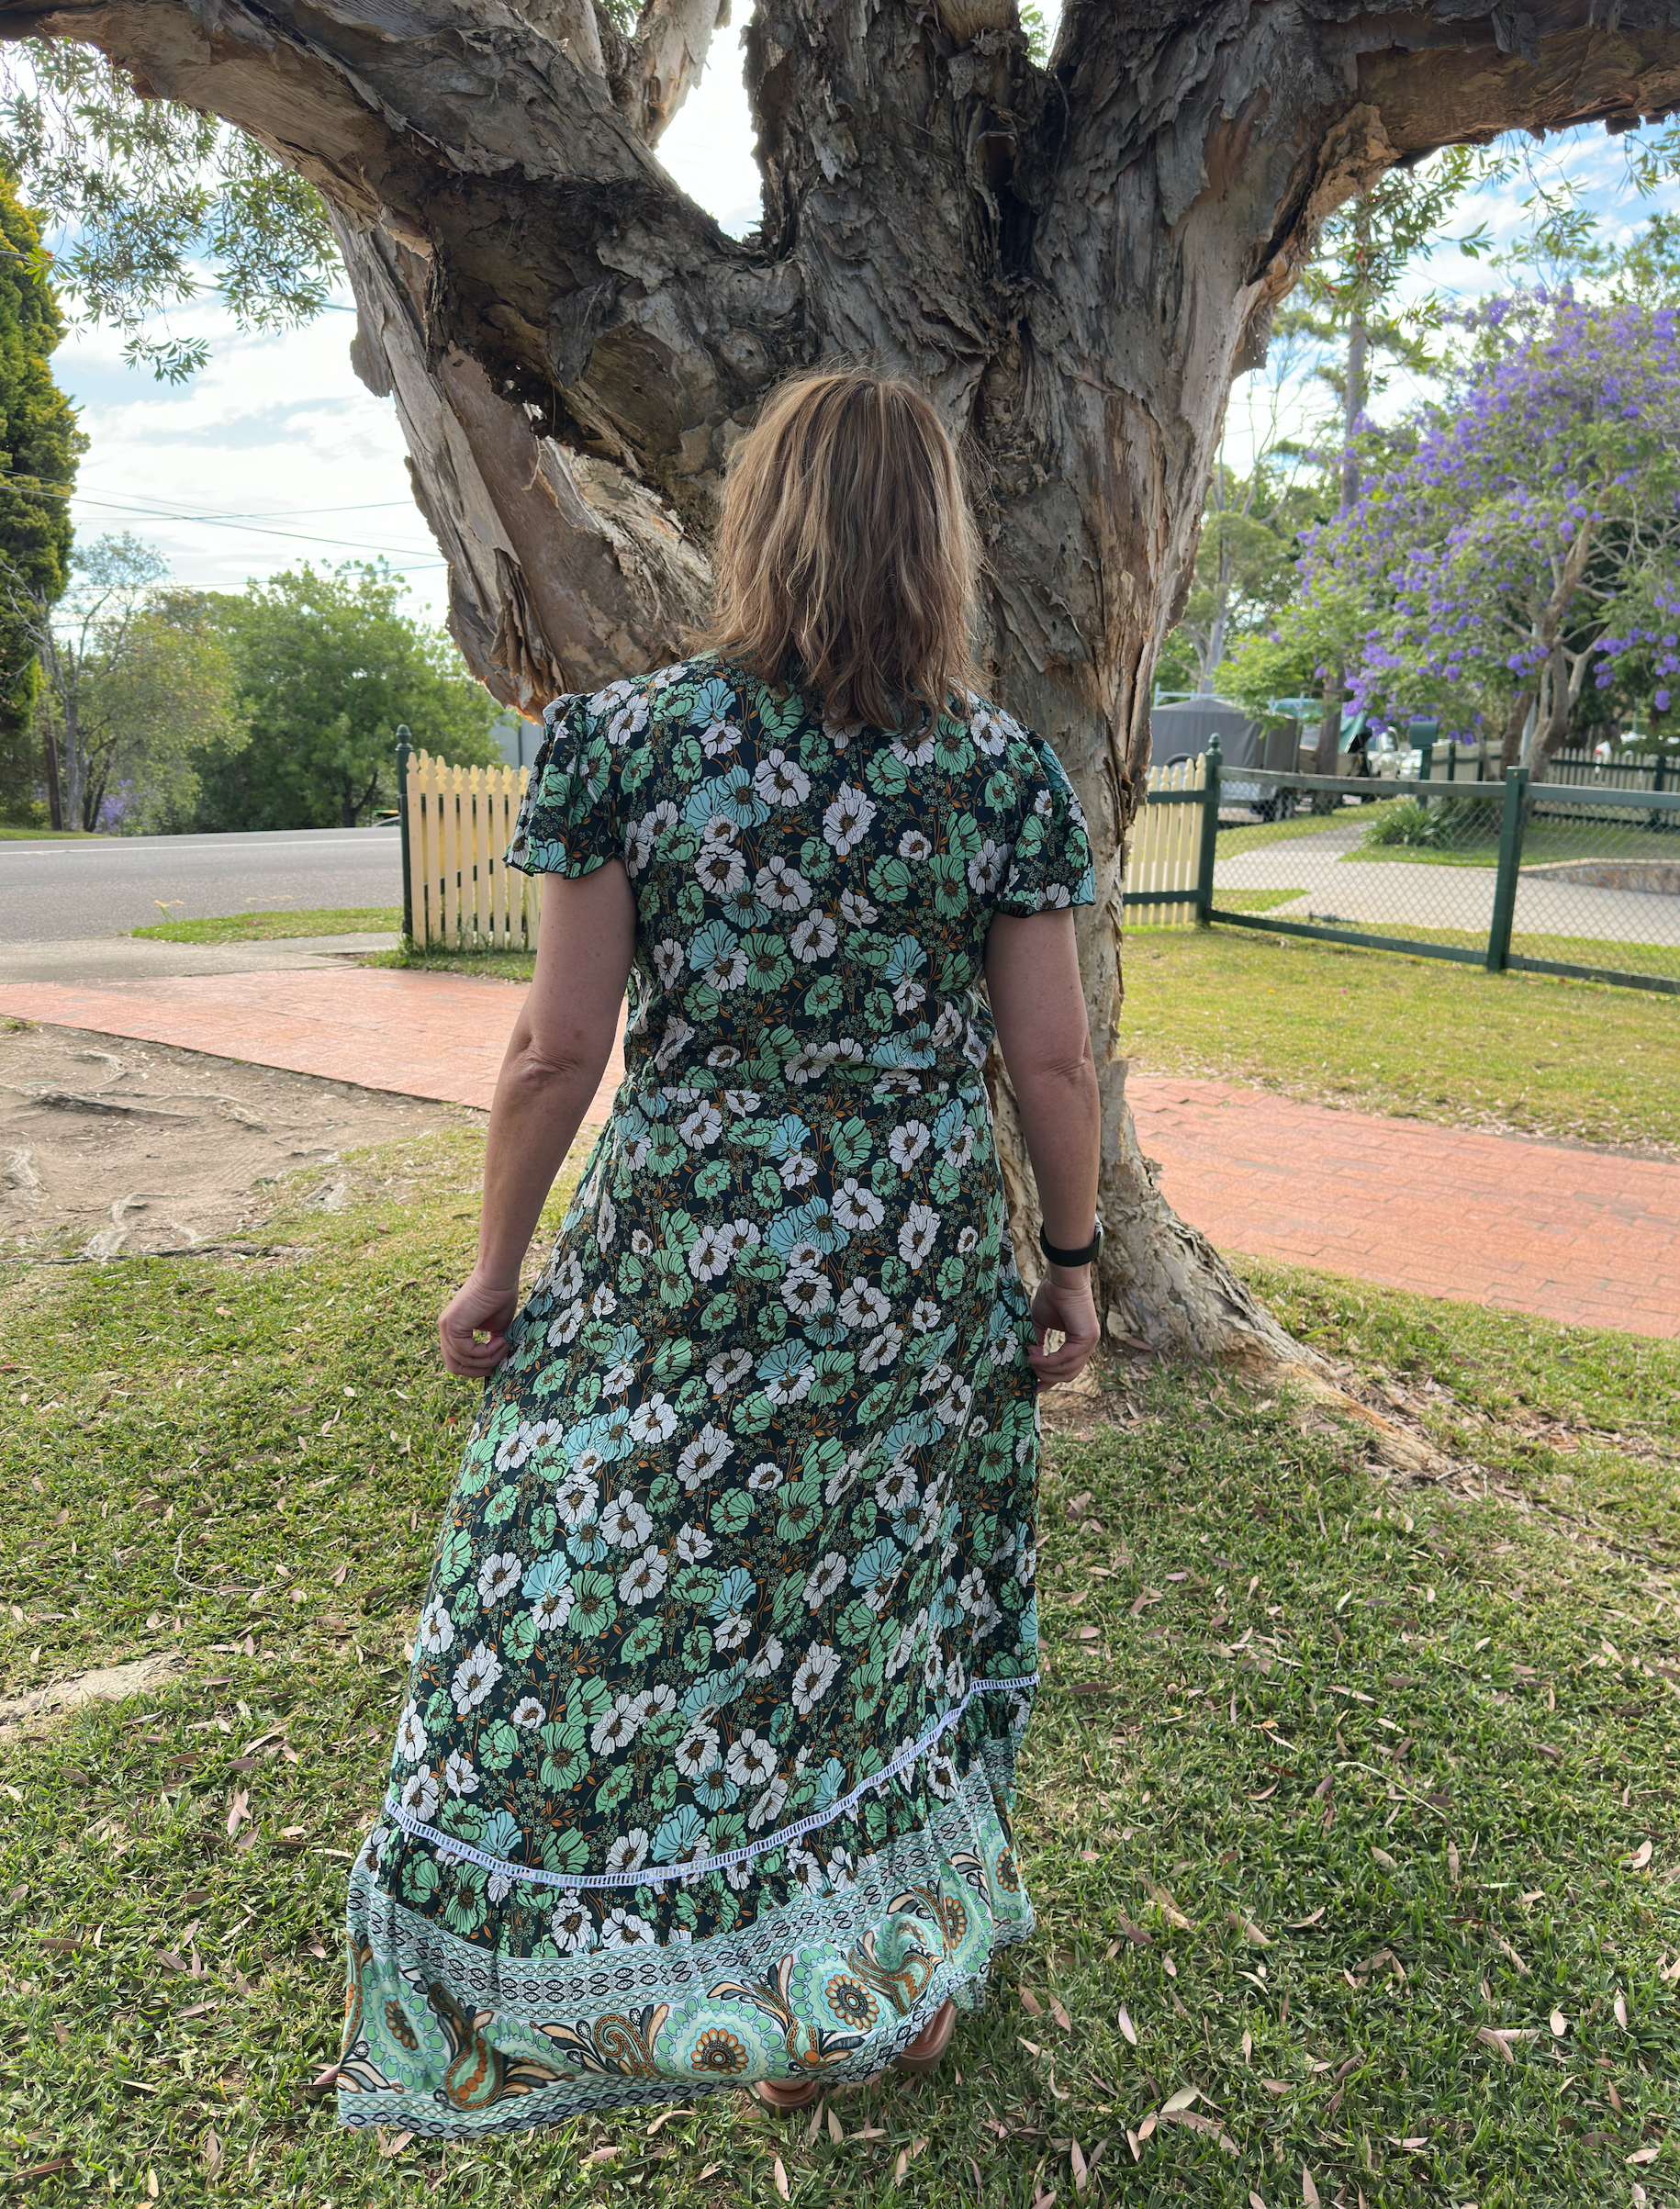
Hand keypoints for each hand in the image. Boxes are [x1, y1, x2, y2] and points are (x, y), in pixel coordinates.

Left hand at [438, 1271, 521, 1378]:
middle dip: (478, 1371)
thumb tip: (494, 1365)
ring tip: (504, 1346)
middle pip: (454, 1367)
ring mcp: (445, 1328)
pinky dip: (486, 1352)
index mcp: (453, 1330)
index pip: (457, 1361)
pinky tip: (500, 1341)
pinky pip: (467, 1352)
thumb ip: (489, 1346)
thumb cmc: (501, 1297)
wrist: (499, 1276)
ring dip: (487, 1360)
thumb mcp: (496, 1329)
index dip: (476, 1368)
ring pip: (461, 1362)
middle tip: (497, 1366)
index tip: (496, 1364)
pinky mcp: (451, 1325)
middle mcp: (445, 1330)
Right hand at [1027, 1265, 1099, 1386]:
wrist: (1062, 1277)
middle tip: (1029, 1378)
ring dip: (1044, 1368)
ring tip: (1029, 1359)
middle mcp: (1087, 1345)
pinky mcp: (1086, 1338)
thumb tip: (1030, 1357)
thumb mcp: (1041, 1323)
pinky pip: (1065, 1358)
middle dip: (1047, 1378)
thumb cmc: (1052, 1294)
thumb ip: (1039, 1341)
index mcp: (1079, 1342)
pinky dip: (1047, 1360)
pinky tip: (1034, 1354)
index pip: (1068, 1369)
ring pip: (1067, 1370)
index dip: (1050, 1380)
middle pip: (1068, 1374)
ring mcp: (1089, 1342)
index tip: (1033, 1386)